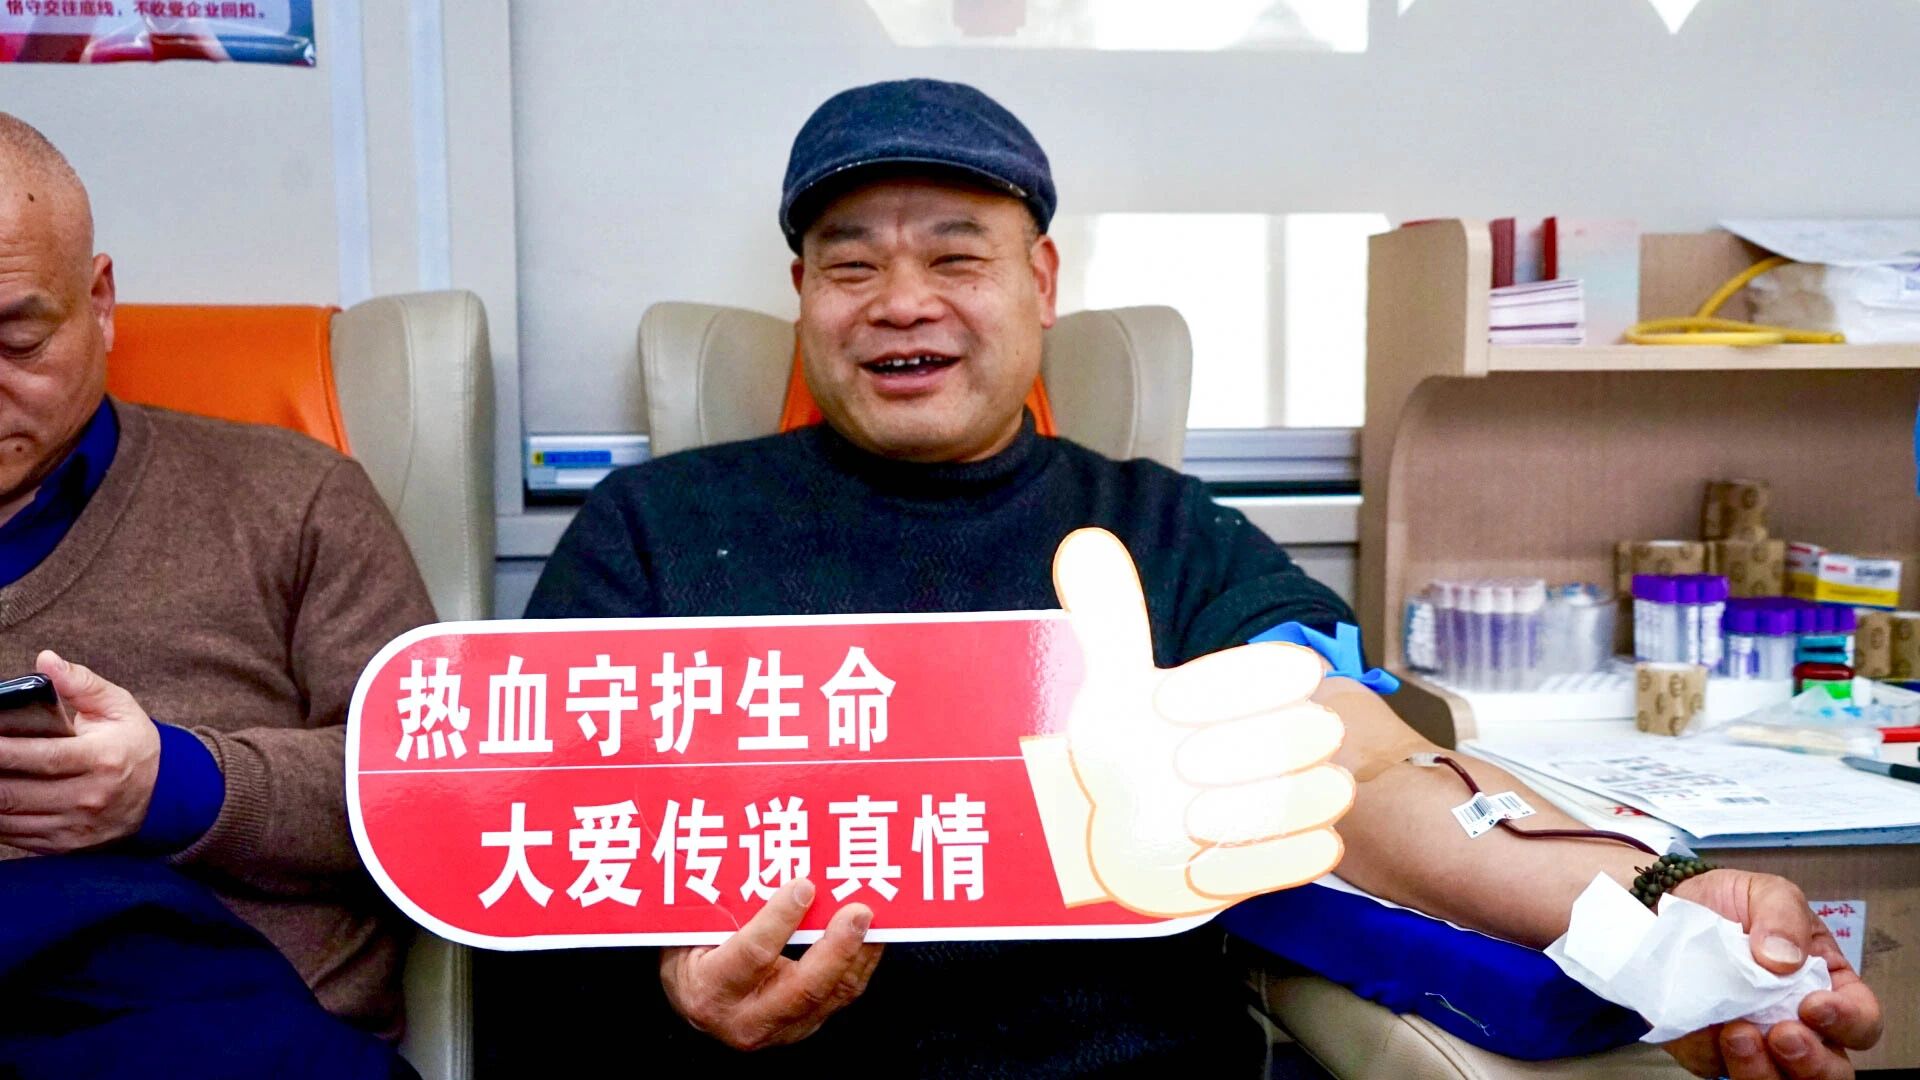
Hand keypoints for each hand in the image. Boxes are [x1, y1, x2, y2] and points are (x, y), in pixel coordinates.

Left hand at [0, 651, 160, 851]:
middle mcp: (89, 797)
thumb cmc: (133, 745)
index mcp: (103, 759)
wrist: (163, 796)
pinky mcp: (63, 845)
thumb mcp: (119, 707)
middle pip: (17, 793)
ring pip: (10, 818)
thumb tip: (46, 661)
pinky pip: (15, 836)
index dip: (4, 751)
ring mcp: (75, 826)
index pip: (43, 757)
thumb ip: (81, 683)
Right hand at [661, 878, 883, 1050]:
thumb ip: (724, 900)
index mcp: (710, 990)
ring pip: (831, 995)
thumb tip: (766, 849)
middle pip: (804, 988)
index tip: (804, 886)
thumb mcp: (694, 927)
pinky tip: (870, 934)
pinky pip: (841, 995)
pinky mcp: (804, 1025)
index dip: (780, 920)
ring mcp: (780, 1029)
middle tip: (859, 910)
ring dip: (858, 952)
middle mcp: (745, 1020)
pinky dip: (860, 962)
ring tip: (873, 915)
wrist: (694, 1000)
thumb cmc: (691, 951)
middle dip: (837, 947)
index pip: (752, 955)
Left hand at [1022, 528, 1353, 917]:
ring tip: (1187, 818)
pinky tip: (1198, 864)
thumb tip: (1086, 545)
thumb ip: (1110, 619)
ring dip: (1257, 808)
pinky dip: (1260, 861)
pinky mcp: (1288, 856)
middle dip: (1248, 749)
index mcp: (1247, 690)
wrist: (1099, 831)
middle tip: (1177, 765)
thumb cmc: (1112, 754)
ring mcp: (1289, 799)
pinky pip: (1317, 853)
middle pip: (1318, 731)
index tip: (1163, 702)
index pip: (1290, 668)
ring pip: (1327, 793)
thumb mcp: (1106, 686)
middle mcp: (1279, 740)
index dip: (1231, 683)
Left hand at [1662, 869, 1882, 1078]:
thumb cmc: (1731, 903)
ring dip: (1762, 1070)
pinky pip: (1720, 1070)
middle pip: (1829, 1072)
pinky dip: (1716, 1057)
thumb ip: (1783, 915)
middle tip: (1782, 1034)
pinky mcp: (1711, 1052)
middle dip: (1811, 1063)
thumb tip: (1782, 959)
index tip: (1814, 1006)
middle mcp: (1798, 1024)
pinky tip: (1705, 1030)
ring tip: (1737, 1033)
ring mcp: (1757, 1044)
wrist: (1668, 905)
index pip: (1861, 1023)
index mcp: (1826, 988)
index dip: (1848, 1022)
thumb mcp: (1767, 893)